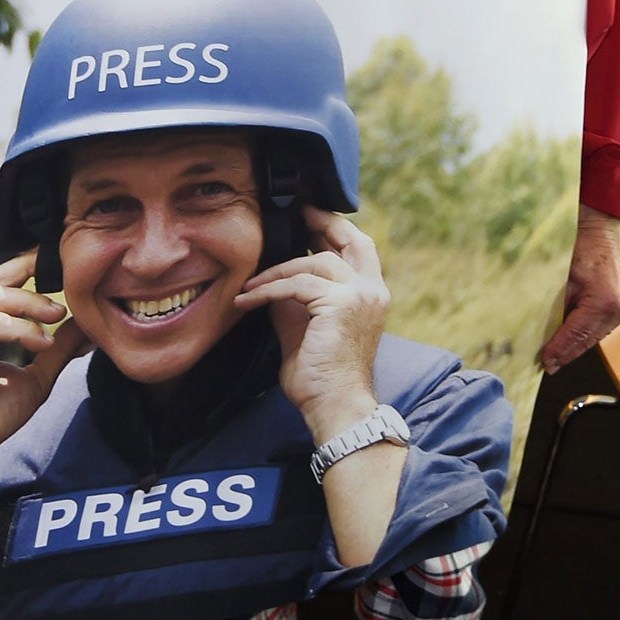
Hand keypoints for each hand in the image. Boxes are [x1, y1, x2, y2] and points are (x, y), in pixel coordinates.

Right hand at [0, 252, 91, 499]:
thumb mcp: (34, 380)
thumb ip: (56, 352)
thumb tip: (84, 326)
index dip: (25, 268)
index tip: (59, 265)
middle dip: (27, 271)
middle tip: (64, 280)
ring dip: (29, 302)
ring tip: (56, 317)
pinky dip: (19, 329)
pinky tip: (41, 342)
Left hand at [236, 206, 390, 441]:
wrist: (335, 407)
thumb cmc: (322, 376)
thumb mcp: (308, 326)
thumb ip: (299, 299)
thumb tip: (275, 278)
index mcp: (371, 296)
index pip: (360, 250)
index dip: (335, 229)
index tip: (309, 219)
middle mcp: (372, 292)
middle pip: (353, 240)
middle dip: (323, 221)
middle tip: (297, 213)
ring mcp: (359, 296)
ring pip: (313, 262)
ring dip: (276, 270)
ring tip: (250, 286)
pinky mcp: (339, 304)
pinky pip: (295, 285)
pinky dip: (268, 289)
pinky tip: (248, 299)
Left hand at [538, 206, 619, 373]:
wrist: (599, 231)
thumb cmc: (577, 249)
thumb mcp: (560, 280)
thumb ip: (556, 308)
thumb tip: (543, 334)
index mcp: (603, 301)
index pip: (576, 333)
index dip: (559, 349)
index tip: (545, 362)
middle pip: (588, 339)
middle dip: (567, 353)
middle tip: (549, 366)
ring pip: (597, 335)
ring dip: (578, 346)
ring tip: (558, 358)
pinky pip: (604, 326)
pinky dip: (589, 334)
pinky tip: (574, 341)